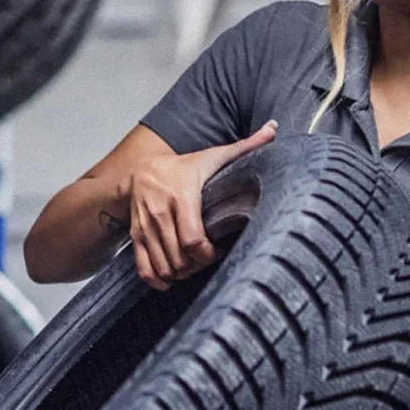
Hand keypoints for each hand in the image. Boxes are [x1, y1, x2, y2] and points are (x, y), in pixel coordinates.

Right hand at [124, 121, 277, 289]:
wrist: (141, 169)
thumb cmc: (182, 167)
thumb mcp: (213, 155)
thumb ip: (245, 146)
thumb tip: (274, 130)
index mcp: (181, 197)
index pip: (192, 239)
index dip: (206, 254)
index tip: (214, 250)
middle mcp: (160, 214)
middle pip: (179, 258)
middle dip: (195, 266)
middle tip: (206, 259)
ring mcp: (146, 227)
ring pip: (163, 267)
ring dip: (180, 274)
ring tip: (191, 265)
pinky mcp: (136, 237)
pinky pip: (144, 269)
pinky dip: (158, 279)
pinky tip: (170, 277)